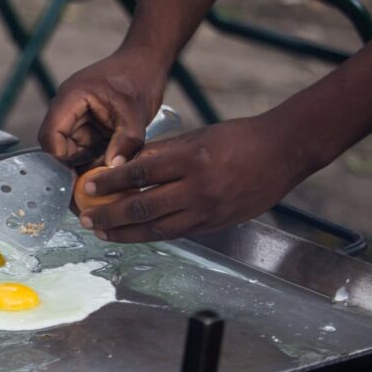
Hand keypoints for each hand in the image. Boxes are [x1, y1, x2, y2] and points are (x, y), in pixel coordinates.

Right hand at [37, 49, 167, 167]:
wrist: (147, 62)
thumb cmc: (140, 78)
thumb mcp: (136, 113)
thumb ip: (126, 142)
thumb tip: (113, 168)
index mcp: (71, 97)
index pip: (50, 134)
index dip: (60, 157)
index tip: (79, 173)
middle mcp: (67, 106)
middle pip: (57, 144)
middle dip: (74, 161)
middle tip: (97, 174)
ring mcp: (74, 114)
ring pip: (69, 148)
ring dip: (86, 159)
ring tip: (109, 160)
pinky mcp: (84, 122)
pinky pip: (81, 145)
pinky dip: (94, 154)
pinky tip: (110, 154)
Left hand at [77, 113, 317, 242]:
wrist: (285, 152)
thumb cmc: (238, 138)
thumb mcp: (197, 137)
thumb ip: (161, 153)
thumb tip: (123, 165)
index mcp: (191, 158)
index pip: (140, 173)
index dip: (110, 182)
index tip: (88, 187)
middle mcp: (199, 187)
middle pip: (142, 207)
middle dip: (109, 215)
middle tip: (86, 218)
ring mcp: (209, 209)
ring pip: (157, 228)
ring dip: (125, 233)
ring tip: (102, 233)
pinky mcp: (217, 224)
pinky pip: (177, 233)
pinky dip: (151, 234)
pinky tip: (133, 234)